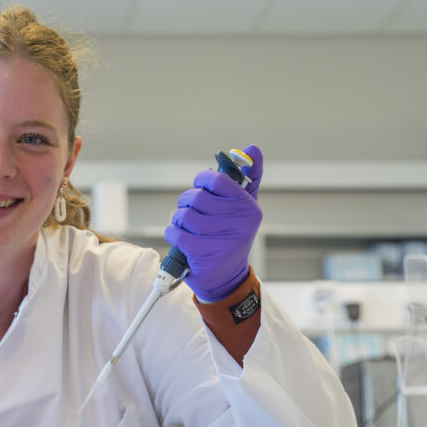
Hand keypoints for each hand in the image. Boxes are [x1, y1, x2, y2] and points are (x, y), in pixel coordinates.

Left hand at [164, 144, 262, 301]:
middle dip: (187, 205)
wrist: (226, 278)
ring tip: (188, 230)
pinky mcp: (208, 254)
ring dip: (178, 222)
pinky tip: (182, 241)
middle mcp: (241, 221)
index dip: (201, 183)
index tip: (202, 192)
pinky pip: (176, 233)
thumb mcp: (241, 208)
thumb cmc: (229, 236)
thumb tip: (253, 147)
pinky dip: (173, 235)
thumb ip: (247, 178)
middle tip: (193, 216)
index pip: (215, 179)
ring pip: (184, 215)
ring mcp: (226, 239)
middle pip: (195, 197)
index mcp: (248, 205)